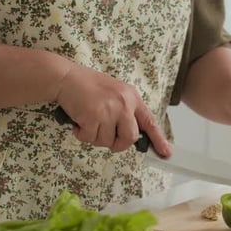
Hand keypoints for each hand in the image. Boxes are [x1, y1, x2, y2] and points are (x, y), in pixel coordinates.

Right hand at [55, 63, 170, 155]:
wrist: (65, 77)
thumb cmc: (87, 85)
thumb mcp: (115, 93)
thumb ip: (125, 110)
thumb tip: (130, 135)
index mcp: (132, 97)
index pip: (149, 121)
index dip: (158, 139)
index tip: (165, 152)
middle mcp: (124, 104)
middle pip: (130, 138)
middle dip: (118, 144)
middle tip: (106, 138)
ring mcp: (110, 110)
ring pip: (107, 141)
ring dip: (95, 137)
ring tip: (88, 121)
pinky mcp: (94, 117)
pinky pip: (90, 138)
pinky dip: (82, 134)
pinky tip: (78, 122)